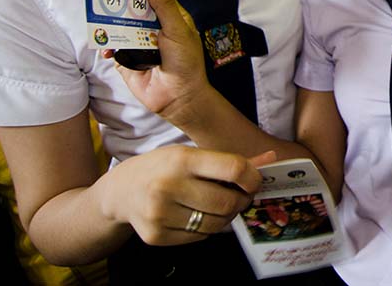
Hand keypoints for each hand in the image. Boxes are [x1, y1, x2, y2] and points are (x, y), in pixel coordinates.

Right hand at [101, 145, 263, 245]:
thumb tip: (270, 159)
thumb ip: (230, 160)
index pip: (233, 169)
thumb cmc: (163, 168)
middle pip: (227, 202)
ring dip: (225, 217)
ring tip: (216, 205)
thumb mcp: (191, 155)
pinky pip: (199, 238)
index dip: (252, 178)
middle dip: (241, 201)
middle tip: (239, 196)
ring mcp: (160, 214)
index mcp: (182, 159)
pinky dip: (205, 228)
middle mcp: (169, 186)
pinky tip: (195, 215)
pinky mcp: (156, 236)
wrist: (121, 192)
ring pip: (216, 224)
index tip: (254, 181)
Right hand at [114, 0, 209, 119]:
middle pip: (135, 9)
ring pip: (122, 26)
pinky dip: (108, 44)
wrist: (178, 97)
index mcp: (170, 18)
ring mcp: (139, 43)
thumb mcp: (178, 30)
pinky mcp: (126, 59)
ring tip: (101, 9)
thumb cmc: (186, 62)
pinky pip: (113, 48)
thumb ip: (164, 7)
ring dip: (112, 20)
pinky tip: (105, 43)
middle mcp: (153, 28)